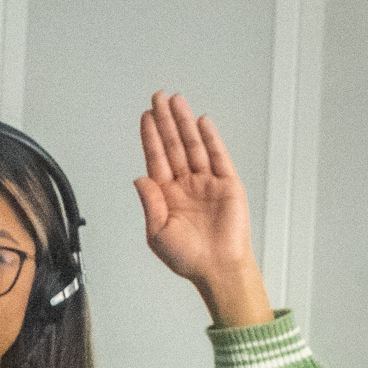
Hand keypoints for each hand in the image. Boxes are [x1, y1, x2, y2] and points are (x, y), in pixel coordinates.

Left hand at [135, 92, 274, 327]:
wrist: (218, 269)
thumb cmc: (188, 257)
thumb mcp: (157, 233)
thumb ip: (150, 203)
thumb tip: (140, 178)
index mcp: (167, 195)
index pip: (157, 158)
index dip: (151, 136)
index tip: (145, 116)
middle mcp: (186, 184)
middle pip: (174, 145)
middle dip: (165, 120)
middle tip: (158, 97)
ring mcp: (207, 182)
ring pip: (193, 146)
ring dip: (185, 123)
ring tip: (176, 102)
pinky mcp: (228, 185)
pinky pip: (218, 157)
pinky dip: (210, 139)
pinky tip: (201, 123)